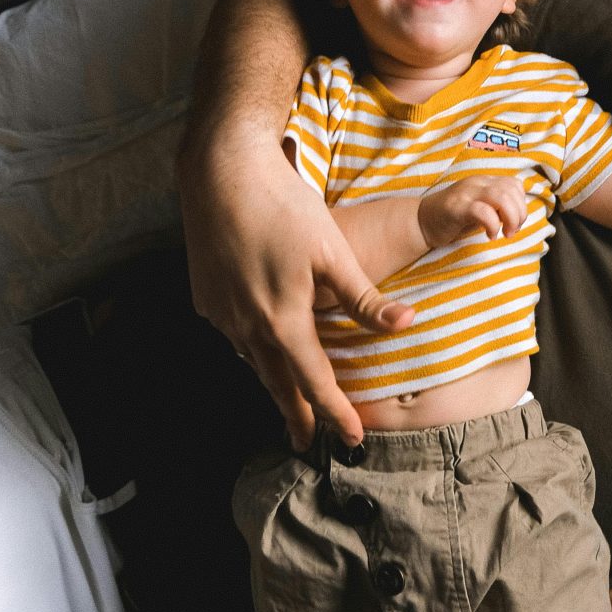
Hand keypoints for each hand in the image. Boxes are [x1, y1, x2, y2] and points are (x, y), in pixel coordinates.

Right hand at [181, 136, 410, 448]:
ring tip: (287, 398)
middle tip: (307, 441)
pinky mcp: (204, 297)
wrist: (222, 171)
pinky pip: (233, 334)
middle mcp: (246, 326)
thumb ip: (365, 299)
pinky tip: (261, 344)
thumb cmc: (286, 206)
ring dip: (272, 381)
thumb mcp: (334, 253)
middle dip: (296, 414)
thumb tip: (406, 324)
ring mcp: (220, 313)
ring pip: (252, 359)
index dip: (335, 413)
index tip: (352, 439)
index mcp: (282, 321)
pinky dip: (252, 348)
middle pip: (276, 383)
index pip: (315, 382)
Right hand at [417, 175, 528, 248]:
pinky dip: (493, 225)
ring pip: (501, 198)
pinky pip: (483, 211)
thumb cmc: (453, 218)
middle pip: (511, 191)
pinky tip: (490, 235)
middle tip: (512, 232)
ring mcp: (466, 193)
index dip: (521, 204)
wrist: (420, 222)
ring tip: (505, 234)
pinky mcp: (457, 207)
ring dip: (510, 219)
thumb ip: (497, 205)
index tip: (516, 223)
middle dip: (519, 215)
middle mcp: (477, 183)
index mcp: (484, 181)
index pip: (514, 184)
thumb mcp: (480, 207)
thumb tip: (520, 215)